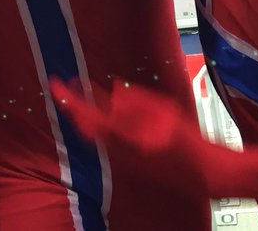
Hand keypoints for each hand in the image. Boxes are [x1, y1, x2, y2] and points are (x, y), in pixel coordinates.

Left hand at [51, 77, 211, 197]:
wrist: (201, 173)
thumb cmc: (187, 141)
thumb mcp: (164, 110)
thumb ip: (136, 100)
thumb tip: (115, 90)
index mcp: (125, 137)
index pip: (86, 115)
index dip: (69, 99)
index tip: (56, 84)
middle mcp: (118, 149)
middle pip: (85, 126)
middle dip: (74, 104)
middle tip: (67, 85)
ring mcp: (122, 157)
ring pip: (93, 132)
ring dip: (85, 111)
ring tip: (82, 90)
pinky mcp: (128, 160)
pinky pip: (104, 138)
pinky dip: (98, 120)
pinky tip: (103, 107)